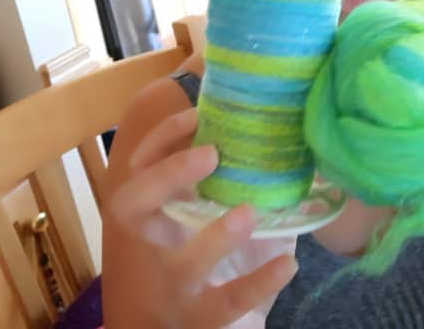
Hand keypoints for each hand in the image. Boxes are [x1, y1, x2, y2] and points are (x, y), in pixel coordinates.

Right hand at [108, 107, 297, 327]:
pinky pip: (226, 303)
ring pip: (184, 265)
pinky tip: (289, 264)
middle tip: (211, 152)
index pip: (138, 166)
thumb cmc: (170, 259)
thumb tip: (244, 126)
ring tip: (249, 212)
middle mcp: (146, 245)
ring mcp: (170, 285)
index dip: (163, 138)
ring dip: (215, 238)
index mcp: (141, 214)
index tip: (199, 114)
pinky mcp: (196, 318)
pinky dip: (258, 284)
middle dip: (168, 175)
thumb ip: (192, 182)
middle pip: (134, 206)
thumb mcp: (170, 218)